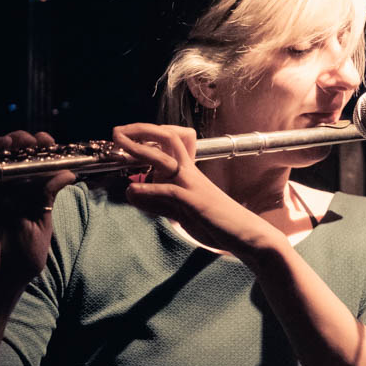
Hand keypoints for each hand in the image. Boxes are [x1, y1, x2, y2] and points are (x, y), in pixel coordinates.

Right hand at [0, 131, 73, 304]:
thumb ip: (48, 197)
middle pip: (13, 159)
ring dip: (3, 146)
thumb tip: (68, 173)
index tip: (49, 142)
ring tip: (15, 140)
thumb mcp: (41, 224)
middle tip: (33, 139)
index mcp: (28, 197)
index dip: (41, 152)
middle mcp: (8, 192)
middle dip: (23, 144)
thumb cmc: (23, 259)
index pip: (34, 167)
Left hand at [113, 124, 277, 258]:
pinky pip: (168, 191)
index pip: (173, 141)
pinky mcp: (194, 202)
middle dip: (141, 130)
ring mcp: (193, 185)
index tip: (129, 136)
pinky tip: (132, 191)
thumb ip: (157, 200)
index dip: (150, 134)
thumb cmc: (217, 222)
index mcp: (190, 172)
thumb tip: (131, 191)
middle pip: (169, 138)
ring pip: (165, 159)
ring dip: (139, 148)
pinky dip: (148, 189)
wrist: (246, 235)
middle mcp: (191, 173)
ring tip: (119, 143)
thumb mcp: (181, 209)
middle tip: (118, 131)